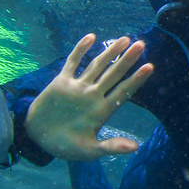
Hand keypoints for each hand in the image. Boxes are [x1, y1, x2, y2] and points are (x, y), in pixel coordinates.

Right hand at [25, 34, 152, 160]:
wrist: (38, 138)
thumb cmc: (65, 146)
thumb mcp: (89, 150)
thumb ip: (111, 147)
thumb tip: (135, 148)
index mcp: (102, 110)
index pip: (123, 91)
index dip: (136, 79)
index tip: (150, 67)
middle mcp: (93, 95)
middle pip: (114, 74)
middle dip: (127, 60)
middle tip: (141, 44)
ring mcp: (78, 87)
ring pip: (97, 65)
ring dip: (110, 52)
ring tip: (125, 39)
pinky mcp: (61, 82)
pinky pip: (72, 63)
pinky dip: (80, 50)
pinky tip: (91, 37)